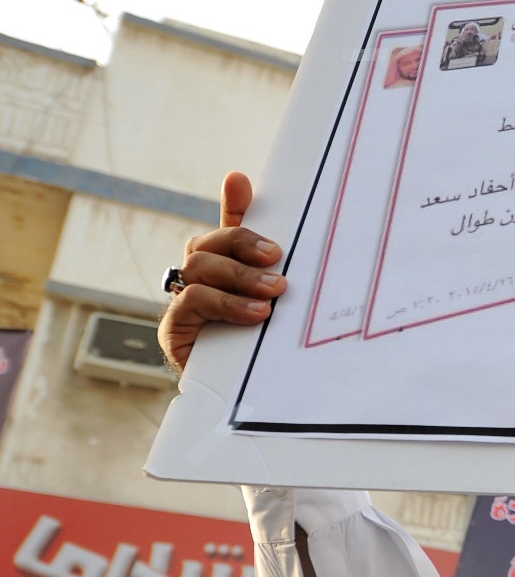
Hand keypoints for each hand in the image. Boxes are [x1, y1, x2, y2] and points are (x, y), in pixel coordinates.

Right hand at [158, 173, 282, 372]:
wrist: (240, 395)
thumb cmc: (260, 343)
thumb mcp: (275, 302)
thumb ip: (273, 266)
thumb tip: (273, 220)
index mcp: (225, 265)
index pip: (228, 227)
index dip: (233, 203)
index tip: (240, 181)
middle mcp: (200, 276)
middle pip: (210, 243)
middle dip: (243, 245)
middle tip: (277, 259)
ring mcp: (184, 300)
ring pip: (200, 267)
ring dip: (239, 276)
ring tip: (273, 293)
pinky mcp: (174, 327)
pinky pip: (191, 301)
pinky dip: (225, 303)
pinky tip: (255, 314)